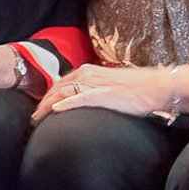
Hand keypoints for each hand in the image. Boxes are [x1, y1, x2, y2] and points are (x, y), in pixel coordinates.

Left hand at [32, 63, 170, 120]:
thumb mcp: (110, 85)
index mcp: (89, 71)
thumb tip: (86, 99)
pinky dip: (65, 103)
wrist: (154, 87)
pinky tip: (56, 110)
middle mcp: (88, 74)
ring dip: (48, 105)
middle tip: (34, 117)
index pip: (61, 83)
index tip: (40, 107)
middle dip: (43, 101)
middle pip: (57, 87)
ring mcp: (94, 83)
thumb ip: (96, 89)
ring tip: (37, 117)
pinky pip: (79, 98)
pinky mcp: (103, 94)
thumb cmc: (136, 88)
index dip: (48, 95)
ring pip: (63, 92)